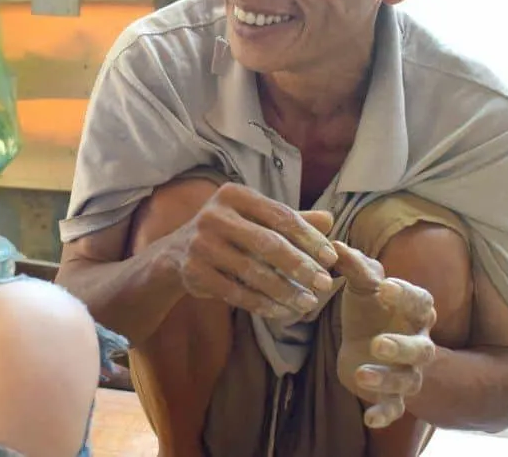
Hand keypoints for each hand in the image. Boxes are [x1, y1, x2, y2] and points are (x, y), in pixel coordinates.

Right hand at [173, 184, 337, 318]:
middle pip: (268, 243)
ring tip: (308, 302)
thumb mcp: (255, 219)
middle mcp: (215, 215)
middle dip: (300, 266)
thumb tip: (330, 219)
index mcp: (234, 195)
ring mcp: (201, 243)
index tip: (332, 257)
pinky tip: (282, 312)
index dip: (309, 237)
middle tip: (324, 284)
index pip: (280, 215)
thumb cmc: (228, 233)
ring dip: (285, 290)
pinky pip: (235, 292)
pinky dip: (262, 304)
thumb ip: (290, 219)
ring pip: (253, 271)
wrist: (176, 254)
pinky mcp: (194, 271)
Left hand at [334, 242, 437, 428]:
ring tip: (361, 375)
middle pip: (422, 348)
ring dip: (387, 379)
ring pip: (408, 379)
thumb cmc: (368, 308)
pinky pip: (395, 408)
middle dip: (401, 347)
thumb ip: (352, 266)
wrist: (362, 342)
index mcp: (414, 310)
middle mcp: (419, 342)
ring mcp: (408, 371)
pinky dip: (384, 414)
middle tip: (378, 344)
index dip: (405, 295)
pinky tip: (368, 419)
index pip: (420, 301)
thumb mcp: (360, 285)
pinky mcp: (393, 394)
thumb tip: (334, 244)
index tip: (384, 288)